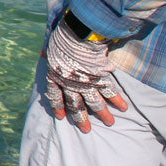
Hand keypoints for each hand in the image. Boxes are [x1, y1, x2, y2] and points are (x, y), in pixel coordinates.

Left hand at [42, 17, 128, 132]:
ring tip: (110, 123)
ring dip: (103, 113)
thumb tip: (43, 53)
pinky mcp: (100, 78)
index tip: (62, 117)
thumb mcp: (51, 47)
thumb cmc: (63, 37)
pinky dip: (117, 100)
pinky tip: (123, 108)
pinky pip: (109, 92)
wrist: (77, 35)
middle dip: (81, 118)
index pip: (56, 96)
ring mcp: (85, 83)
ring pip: (94, 102)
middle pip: (75, 105)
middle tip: (86, 129)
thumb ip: (49, 54)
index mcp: (55, 76)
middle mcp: (69, 84)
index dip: (59, 107)